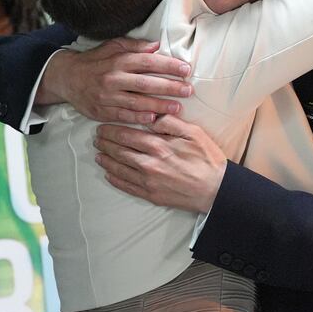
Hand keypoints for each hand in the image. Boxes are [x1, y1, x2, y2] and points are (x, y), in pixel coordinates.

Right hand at [37, 38, 192, 123]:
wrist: (66, 78)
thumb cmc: (94, 61)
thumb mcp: (112, 46)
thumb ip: (135, 46)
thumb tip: (157, 46)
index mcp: (119, 60)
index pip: (148, 62)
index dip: (169, 66)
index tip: (186, 70)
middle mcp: (114, 78)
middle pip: (147, 83)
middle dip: (170, 87)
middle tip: (188, 91)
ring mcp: (107, 96)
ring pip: (137, 102)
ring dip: (159, 105)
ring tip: (177, 108)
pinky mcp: (102, 111)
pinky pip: (123, 116)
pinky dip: (138, 118)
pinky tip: (153, 119)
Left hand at [94, 114, 226, 212]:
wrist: (216, 189)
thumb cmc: (207, 158)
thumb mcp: (193, 132)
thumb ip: (170, 122)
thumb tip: (151, 115)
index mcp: (158, 145)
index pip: (126, 135)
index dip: (111, 130)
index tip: (102, 127)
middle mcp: (149, 164)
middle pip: (119, 151)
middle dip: (105, 144)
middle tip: (96, 139)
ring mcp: (148, 182)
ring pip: (119, 169)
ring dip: (106, 161)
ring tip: (98, 154)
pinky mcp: (151, 196)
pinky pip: (127, 187)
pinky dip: (115, 180)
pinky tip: (109, 175)